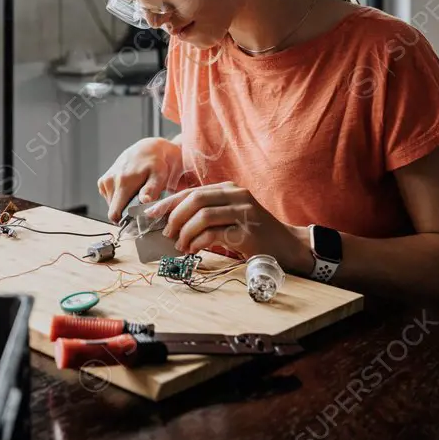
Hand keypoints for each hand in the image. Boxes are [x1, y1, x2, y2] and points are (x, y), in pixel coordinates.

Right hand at [98, 137, 183, 222]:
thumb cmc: (157, 164)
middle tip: (140, 203)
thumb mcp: (159, 175)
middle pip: (114, 211)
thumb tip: (144, 201)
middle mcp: (110, 181)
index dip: (126, 221)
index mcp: (123, 182)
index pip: (115, 214)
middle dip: (126, 212)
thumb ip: (151, 189)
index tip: (137, 218)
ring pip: (112, 205)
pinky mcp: (103, 181)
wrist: (147, 149)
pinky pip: (109, 198)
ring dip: (123, 204)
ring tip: (136, 193)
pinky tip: (129, 189)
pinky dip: (119, 198)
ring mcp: (105, 181)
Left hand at [143, 182, 314, 273]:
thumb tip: (172, 221)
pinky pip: (214, 234)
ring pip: (202, 215)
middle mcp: (237, 195)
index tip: (152, 214)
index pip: (192, 191)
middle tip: (167, 234)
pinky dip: (198, 242)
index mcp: (229, 189)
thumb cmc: (254, 233)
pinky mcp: (247, 231)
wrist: (286, 246)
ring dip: (185, 232)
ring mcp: (244, 212)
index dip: (169, 202)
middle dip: (175, 217)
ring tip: (181, 245)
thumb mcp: (230, 216)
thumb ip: (207, 213)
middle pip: (195, 199)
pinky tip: (194, 250)